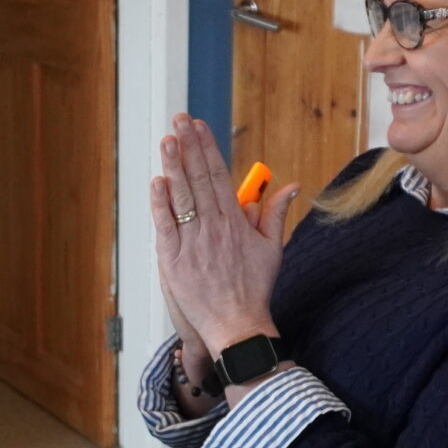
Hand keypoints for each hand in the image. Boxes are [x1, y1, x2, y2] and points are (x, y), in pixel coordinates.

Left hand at [149, 113, 300, 362]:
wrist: (238, 326)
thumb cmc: (254, 289)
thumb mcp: (272, 248)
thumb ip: (276, 213)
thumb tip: (290, 185)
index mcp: (235, 223)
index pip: (219, 176)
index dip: (207, 149)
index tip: (199, 127)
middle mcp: (213, 228)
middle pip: (198, 180)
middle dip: (188, 147)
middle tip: (179, 121)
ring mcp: (192, 244)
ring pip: (181, 198)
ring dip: (173, 167)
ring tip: (168, 140)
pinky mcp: (174, 261)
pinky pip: (166, 226)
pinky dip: (160, 204)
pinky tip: (157, 182)